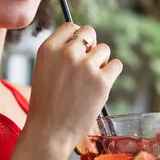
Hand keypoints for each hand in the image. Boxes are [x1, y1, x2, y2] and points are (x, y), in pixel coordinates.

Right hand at [25, 22, 121, 152]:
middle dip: (90, 47)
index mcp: (48, 49)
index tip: (79, 49)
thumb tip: (84, 41)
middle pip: (89, 33)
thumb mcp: (43, 71)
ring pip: (104, 49)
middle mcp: (67, 53)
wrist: (49, 132)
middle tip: (86, 66)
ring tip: (89, 81)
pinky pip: (116, 65)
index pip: (71, 27)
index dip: (77, 37)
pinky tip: (101, 86)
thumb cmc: (46, 104)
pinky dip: (112, 73)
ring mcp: (85, 66)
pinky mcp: (102, 81)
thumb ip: (59, 54)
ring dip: (101, 62)